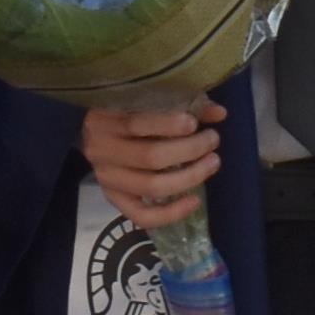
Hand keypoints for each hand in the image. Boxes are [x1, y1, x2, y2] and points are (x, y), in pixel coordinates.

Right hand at [83, 98, 221, 232]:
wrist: (95, 132)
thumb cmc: (127, 110)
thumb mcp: (148, 99)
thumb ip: (183, 102)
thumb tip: (219, 113)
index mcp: (104, 119)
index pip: (135, 123)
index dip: (169, 125)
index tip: (194, 123)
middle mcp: (100, 150)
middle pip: (149, 157)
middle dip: (189, 150)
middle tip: (212, 140)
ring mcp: (106, 178)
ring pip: (150, 186)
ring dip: (188, 177)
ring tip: (212, 163)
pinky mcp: (112, 199)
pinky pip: (142, 215)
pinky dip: (171, 213)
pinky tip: (195, 201)